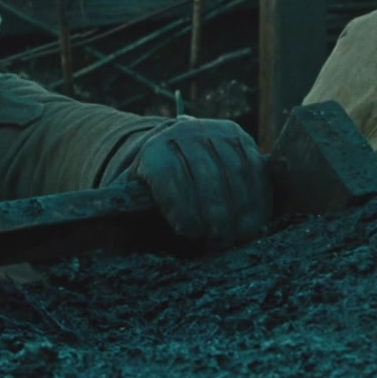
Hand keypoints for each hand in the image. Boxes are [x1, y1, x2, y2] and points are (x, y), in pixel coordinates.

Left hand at [127, 118, 270, 247]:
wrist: (170, 152)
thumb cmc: (151, 191)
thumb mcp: (132, 202)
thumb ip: (128, 220)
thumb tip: (118, 247)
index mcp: (153, 149)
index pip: (168, 174)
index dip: (180, 205)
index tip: (189, 233)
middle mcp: (184, 132)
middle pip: (206, 175)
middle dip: (215, 213)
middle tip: (221, 244)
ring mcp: (214, 131)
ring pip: (234, 171)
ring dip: (241, 208)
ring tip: (241, 237)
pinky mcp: (240, 137)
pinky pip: (254, 167)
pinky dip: (259, 196)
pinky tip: (256, 221)